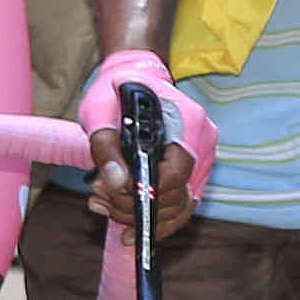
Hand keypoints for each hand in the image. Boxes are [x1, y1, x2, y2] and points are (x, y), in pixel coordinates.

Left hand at [81, 47, 213, 236]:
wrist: (133, 77)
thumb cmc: (116, 90)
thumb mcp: (100, 112)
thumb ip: (106, 147)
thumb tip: (116, 183)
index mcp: (186, 121)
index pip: (176, 174)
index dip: (145, 191)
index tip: (111, 189)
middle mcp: (203, 141)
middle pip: (177, 196)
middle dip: (132, 204)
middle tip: (96, 194)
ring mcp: (203, 158)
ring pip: (178, 207)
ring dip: (137, 214)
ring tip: (100, 202)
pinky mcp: (194, 171)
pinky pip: (179, 205)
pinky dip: (151, 216)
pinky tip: (122, 222)